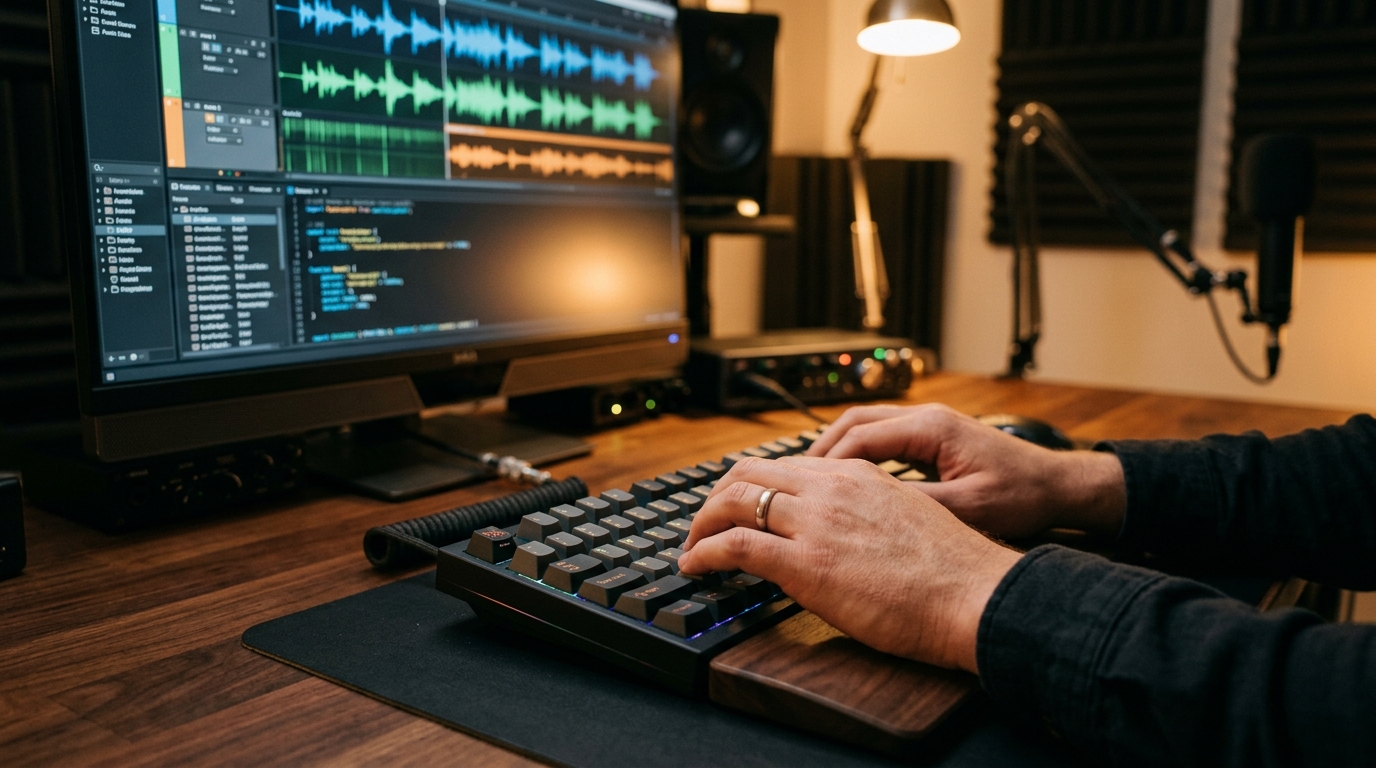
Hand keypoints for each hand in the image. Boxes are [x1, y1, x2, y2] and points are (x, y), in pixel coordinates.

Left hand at [679, 456, 1022, 673]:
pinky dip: (704, 552)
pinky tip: (695, 565)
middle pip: (749, 473)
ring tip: (693, 545)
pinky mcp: (805, 562)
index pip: (787, 465)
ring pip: (734, 501)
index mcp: (858, 475)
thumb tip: (847, 533)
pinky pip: (734, 544)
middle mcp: (832, 487)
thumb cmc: (955, 571)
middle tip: (705, 522)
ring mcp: (816, 522)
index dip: (753, 483)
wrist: (975, 595)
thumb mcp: (910, 518)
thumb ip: (870, 514)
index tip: (739, 502)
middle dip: (717, 496)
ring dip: (703, 523)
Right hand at [807, 404, 1125, 537]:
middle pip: (853, 423)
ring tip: (811, 482)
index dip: (826, 465)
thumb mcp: (969, 509)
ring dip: (835, 451)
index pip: (859, 437)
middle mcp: (926, 418)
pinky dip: (857, 456)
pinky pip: (882, 439)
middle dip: (819, 451)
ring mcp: (929, 426)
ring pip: (864, 427)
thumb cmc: (1024, 495)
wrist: (1060, 486)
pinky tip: (846, 483)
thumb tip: (868, 513)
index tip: (802, 489)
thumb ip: (918, 507)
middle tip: (792, 481)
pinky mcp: (933, 439)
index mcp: (931, 428)